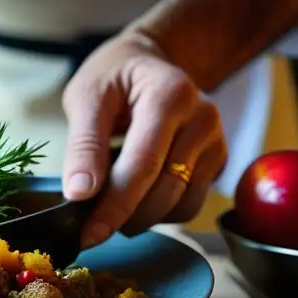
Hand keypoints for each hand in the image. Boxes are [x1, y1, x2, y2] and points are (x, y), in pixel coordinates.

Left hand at [61, 32, 227, 247]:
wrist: (148, 63)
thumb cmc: (113, 77)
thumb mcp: (86, 97)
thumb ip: (84, 144)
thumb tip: (79, 193)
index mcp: (171, 95)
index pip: (144, 164)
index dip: (115, 205)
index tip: (88, 234)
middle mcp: (202, 118)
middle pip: (165, 190)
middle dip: (125, 216)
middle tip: (92, 225)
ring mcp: (216, 140)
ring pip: (181, 204)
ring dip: (143, 218)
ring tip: (112, 204)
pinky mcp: (218, 160)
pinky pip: (190, 204)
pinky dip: (161, 212)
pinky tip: (138, 197)